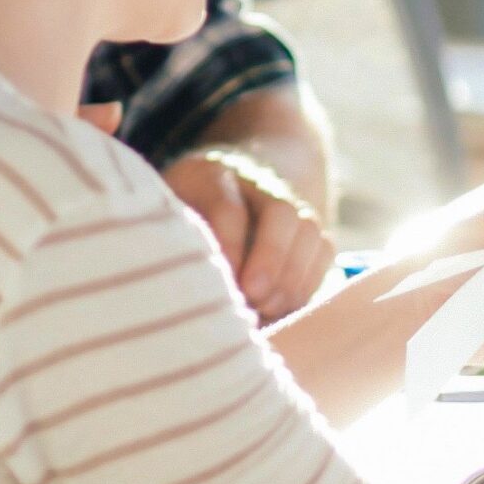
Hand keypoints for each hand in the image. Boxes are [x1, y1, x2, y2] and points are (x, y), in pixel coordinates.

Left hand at [163, 148, 333, 323]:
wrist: (222, 184)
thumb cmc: (177, 215)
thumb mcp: (159, 213)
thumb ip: (165, 238)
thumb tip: (174, 290)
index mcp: (211, 175)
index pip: (227, 207)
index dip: (228, 246)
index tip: (219, 281)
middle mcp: (257, 184)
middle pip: (281, 212)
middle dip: (271, 258)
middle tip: (253, 297)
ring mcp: (288, 203)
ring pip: (309, 231)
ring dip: (294, 276)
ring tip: (269, 308)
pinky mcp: (307, 229)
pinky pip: (324, 250)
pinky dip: (310, 282)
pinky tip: (285, 308)